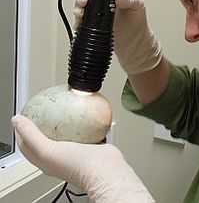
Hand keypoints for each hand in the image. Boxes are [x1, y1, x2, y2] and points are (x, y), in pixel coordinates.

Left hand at [12, 115, 153, 202]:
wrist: (104, 169)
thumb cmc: (75, 164)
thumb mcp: (46, 150)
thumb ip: (30, 135)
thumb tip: (17, 120)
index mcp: (46, 160)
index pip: (27, 144)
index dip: (22, 131)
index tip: (24, 115)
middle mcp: (60, 156)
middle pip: (47, 137)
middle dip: (44, 123)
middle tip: (45, 108)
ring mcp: (76, 150)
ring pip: (68, 133)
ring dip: (66, 121)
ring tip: (65, 106)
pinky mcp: (91, 145)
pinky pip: (87, 130)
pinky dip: (86, 121)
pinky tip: (87, 112)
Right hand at [74, 0, 161, 74]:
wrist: (134, 43)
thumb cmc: (136, 20)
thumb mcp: (138, 5)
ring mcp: (91, 10)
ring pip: (77, 2)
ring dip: (78, 4)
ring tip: (84, 7)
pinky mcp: (87, 23)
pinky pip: (77, 19)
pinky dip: (78, 19)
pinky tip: (83, 20)